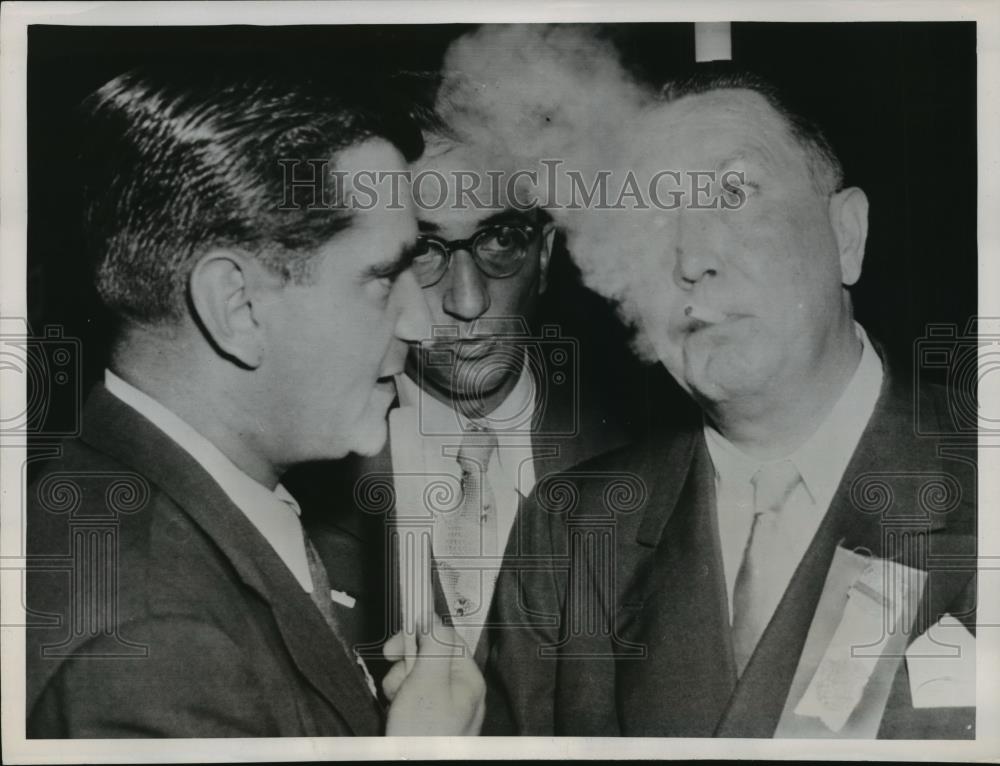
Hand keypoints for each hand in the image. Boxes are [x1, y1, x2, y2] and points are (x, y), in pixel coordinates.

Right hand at [383, 615, 484, 735]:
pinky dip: (397, 699)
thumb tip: (432, 616)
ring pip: (412, 674)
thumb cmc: (425, 734)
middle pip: (426, 655)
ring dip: (398, 684)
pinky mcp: (424, 718)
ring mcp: (441, 705)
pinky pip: (407, 695)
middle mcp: (458, 690)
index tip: (397, 642)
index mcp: (467, 678)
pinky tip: (396, 712)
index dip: (420, 635)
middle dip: (406, 666)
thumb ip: (433, 645)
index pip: (446, 638)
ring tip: (398, 704)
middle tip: (401, 683)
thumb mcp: (429, 681)